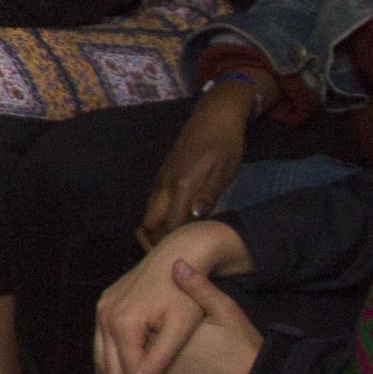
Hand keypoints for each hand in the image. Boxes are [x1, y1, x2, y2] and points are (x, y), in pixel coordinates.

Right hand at [94, 220, 251, 373]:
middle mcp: (105, 317)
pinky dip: (107, 363)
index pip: (129, 370)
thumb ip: (160, 356)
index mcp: (123, 323)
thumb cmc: (185, 292)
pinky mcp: (104, 306)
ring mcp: (101, 310)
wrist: (178, 254)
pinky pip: (100, 342)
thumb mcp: (181, 326)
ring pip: (101, 356)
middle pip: (112, 366)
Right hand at [139, 83, 259, 246]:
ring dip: (155, 231)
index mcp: (181, 185)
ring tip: (171, 244)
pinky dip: (158, 218)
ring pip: (148, 214)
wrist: (213, 117)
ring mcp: (160, 180)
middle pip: (149, 223)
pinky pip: (153, 204)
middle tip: (173, 255)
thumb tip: (195, 219)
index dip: (175, 242)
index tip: (185, 256)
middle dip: (156, 242)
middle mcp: (164, 186)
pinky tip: (173, 223)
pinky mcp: (162, 176)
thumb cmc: (225, 144)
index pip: (170, 224)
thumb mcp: (224, 171)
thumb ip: (208, 195)